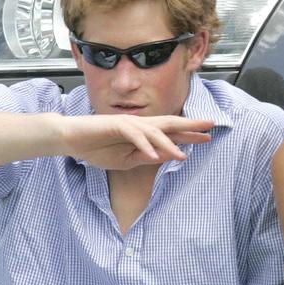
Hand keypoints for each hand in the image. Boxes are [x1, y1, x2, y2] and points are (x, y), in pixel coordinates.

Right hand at [60, 115, 212, 169]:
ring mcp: (129, 123)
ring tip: (182, 156)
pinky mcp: (116, 125)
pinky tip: (153, 155)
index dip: (189, 134)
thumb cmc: (98, 149)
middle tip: (210, 127)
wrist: (73, 140)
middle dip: (190, 125)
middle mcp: (140, 124)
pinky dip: (144, 146)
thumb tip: (169, 156)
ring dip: (168, 144)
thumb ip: (147, 158)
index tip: (207, 138)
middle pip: (169, 123)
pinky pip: (134, 136)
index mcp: (144, 133)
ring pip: (154, 132)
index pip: (171, 132)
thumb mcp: (127, 161)